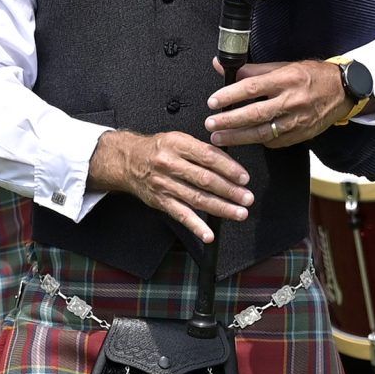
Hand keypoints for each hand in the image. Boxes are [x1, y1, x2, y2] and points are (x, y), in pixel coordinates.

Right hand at [86, 129, 252, 244]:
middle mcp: (169, 165)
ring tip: (239, 213)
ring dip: (221, 208)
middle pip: (205, 180)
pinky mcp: (161, 202)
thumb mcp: (177, 139)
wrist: (127, 161)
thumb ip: (201, 149)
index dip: (229, 168)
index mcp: (177, 145)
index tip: (244, 178)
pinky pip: (181, 215)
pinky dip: (196, 226)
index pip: (208, 157)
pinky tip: (208, 234)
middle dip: (230, 191)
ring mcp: (165, 185)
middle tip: (247, 198)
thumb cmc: (157, 149)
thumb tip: (230, 163)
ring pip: (197, 199)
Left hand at [207, 58, 348, 147]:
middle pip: (255, 114)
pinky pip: (275, 141)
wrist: (343, 91)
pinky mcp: (301, 135)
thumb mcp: (283, 66)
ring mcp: (297, 121)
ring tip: (219, 138)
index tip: (213, 101)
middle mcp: (292, 101)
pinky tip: (245, 140)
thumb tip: (222, 66)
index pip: (252, 87)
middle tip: (210, 123)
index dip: (230, 95)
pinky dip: (258, 141)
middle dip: (229, 120)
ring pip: (263, 132)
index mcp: (286, 79)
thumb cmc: (311, 76)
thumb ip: (252, 69)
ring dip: (238, 137)